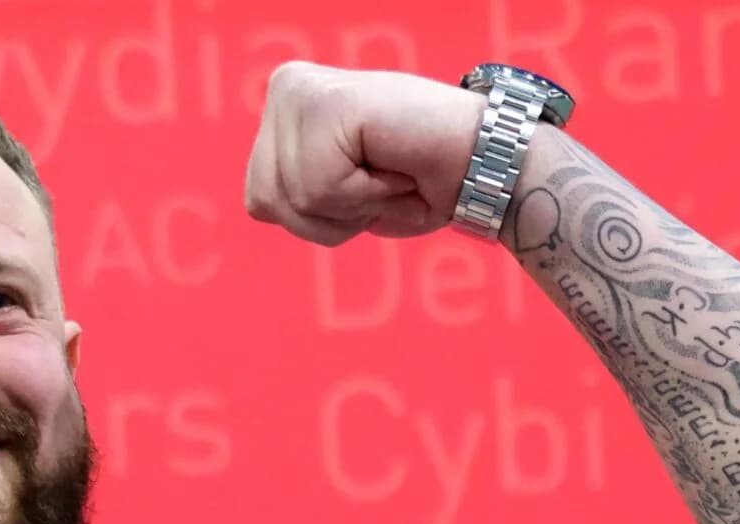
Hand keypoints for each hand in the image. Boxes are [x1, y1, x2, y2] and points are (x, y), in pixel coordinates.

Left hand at [243, 65, 487, 246]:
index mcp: (282, 109)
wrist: (483, 168)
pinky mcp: (327, 103)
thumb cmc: (417, 185)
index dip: (318, 217)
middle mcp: (286, 89)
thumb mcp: (337, 197)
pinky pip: (321, 189)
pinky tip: (396, 166)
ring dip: (353, 206)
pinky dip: (366, 196)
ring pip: (294, 199)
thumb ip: (293, 191)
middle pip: (266, 203)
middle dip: (330, 216)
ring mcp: (303, 91)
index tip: (366, 185)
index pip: (258, 201)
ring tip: (391, 172)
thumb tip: (256, 202)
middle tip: (382, 181)